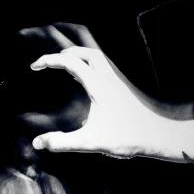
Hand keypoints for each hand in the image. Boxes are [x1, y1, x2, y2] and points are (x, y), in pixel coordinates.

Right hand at [30, 46, 167, 157]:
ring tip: (63, 63)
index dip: (49, 60)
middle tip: (48, 60)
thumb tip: (37, 143)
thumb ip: (62, 142)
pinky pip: (101, 66)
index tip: (34, 67)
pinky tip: (83, 79)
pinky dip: (87, 64)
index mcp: (98, 84)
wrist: (159, 134)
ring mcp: (116, 81)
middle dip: (63, 50)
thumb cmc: (128, 137)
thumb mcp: (90, 142)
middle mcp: (108, 77)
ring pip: (95, 55)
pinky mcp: (122, 87)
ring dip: (77, 54)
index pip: (70, 62)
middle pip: (84, 50)